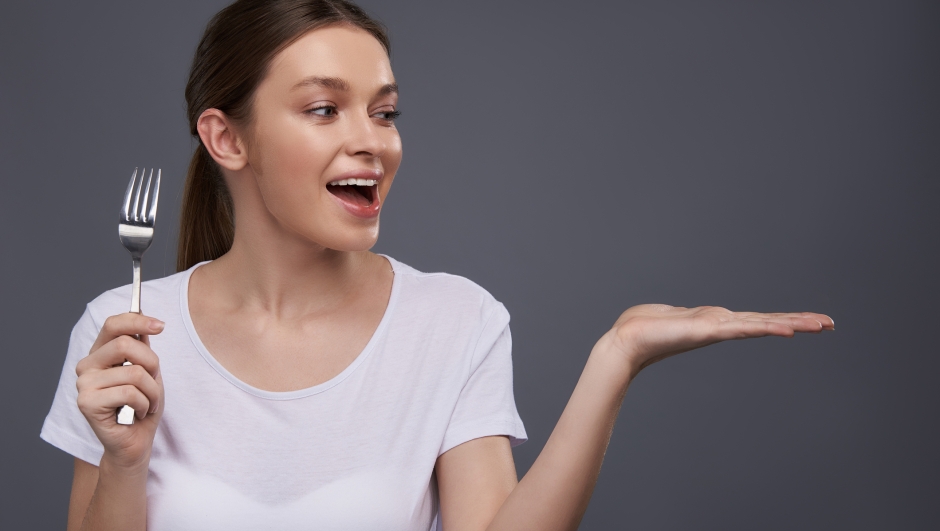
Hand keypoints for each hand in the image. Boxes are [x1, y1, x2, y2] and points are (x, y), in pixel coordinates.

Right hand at [75, 313, 164, 470]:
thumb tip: (147, 323)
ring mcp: (84, 384)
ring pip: (133, 373)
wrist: (135, 441)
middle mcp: (87, 366)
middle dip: (152, 364)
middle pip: (125, 344)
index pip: (113, 325)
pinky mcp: (87, 403)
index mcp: (100, 354)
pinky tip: (137, 413)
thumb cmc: (142, 406)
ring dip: (151, 391)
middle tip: (155, 381)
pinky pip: (129, 393)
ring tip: (147, 404)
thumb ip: (142, 349)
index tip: (161, 326)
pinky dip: (144, 404)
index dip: (137, 320)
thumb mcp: (148, 372)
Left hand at [597, 305, 833, 375]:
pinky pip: (741, 327)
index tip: (809, 320)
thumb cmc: (643, 329)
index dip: (783, 319)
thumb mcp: (672, 317)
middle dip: (798, 322)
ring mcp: (715, 327)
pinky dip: (764, 328)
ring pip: (760, 324)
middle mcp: (720, 324)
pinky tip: (784, 329)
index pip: (756, 319)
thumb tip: (679, 318)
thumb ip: (682, 317)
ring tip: (818, 325)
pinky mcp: (707, 329)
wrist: (625, 340)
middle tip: (830, 323)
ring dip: (790, 323)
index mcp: (715, 321)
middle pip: (766, 321)